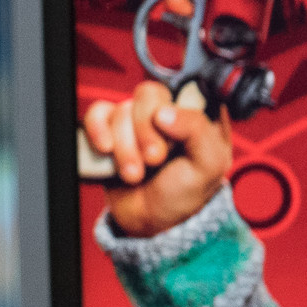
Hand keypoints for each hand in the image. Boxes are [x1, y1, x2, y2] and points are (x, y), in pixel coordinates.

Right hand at [81, 81, 232, 237]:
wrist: (150, 221)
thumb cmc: (184, 194)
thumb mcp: (209, 165)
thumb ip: (197, 130)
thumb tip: (164, 112)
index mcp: (199, 115)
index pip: (187, 85)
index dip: (176, 107)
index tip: (173, 131)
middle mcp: (168, 113)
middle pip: (148, 95)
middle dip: (146, 131)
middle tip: (155, 159)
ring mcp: (137, 121)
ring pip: (122, 110)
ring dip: (125, 147)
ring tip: (134, 174)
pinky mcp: (111, 130)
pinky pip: (97, 113)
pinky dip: (98, 130)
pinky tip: (106, 150)